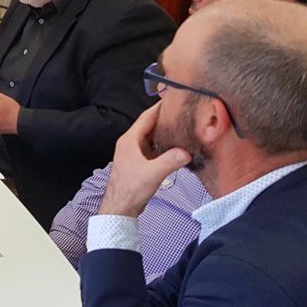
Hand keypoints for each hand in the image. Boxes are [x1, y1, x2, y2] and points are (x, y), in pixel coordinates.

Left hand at [99, 103, 191, 217]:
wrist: (120, 207)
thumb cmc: (131, 189)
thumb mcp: (153, 174)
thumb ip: (170, 161)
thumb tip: (187, 151)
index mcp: (129, 140)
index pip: (146, 117)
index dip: (159, 108)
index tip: (173, 99)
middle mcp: (129, 143)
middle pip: (149, 125)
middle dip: (164, 118)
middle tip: (183, 112)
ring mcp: (132, 152)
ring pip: (150, 136)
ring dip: (164, 132)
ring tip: (182, 127)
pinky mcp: (137, 161)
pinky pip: (151, 147)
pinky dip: (162, 144)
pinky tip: (174, 146)